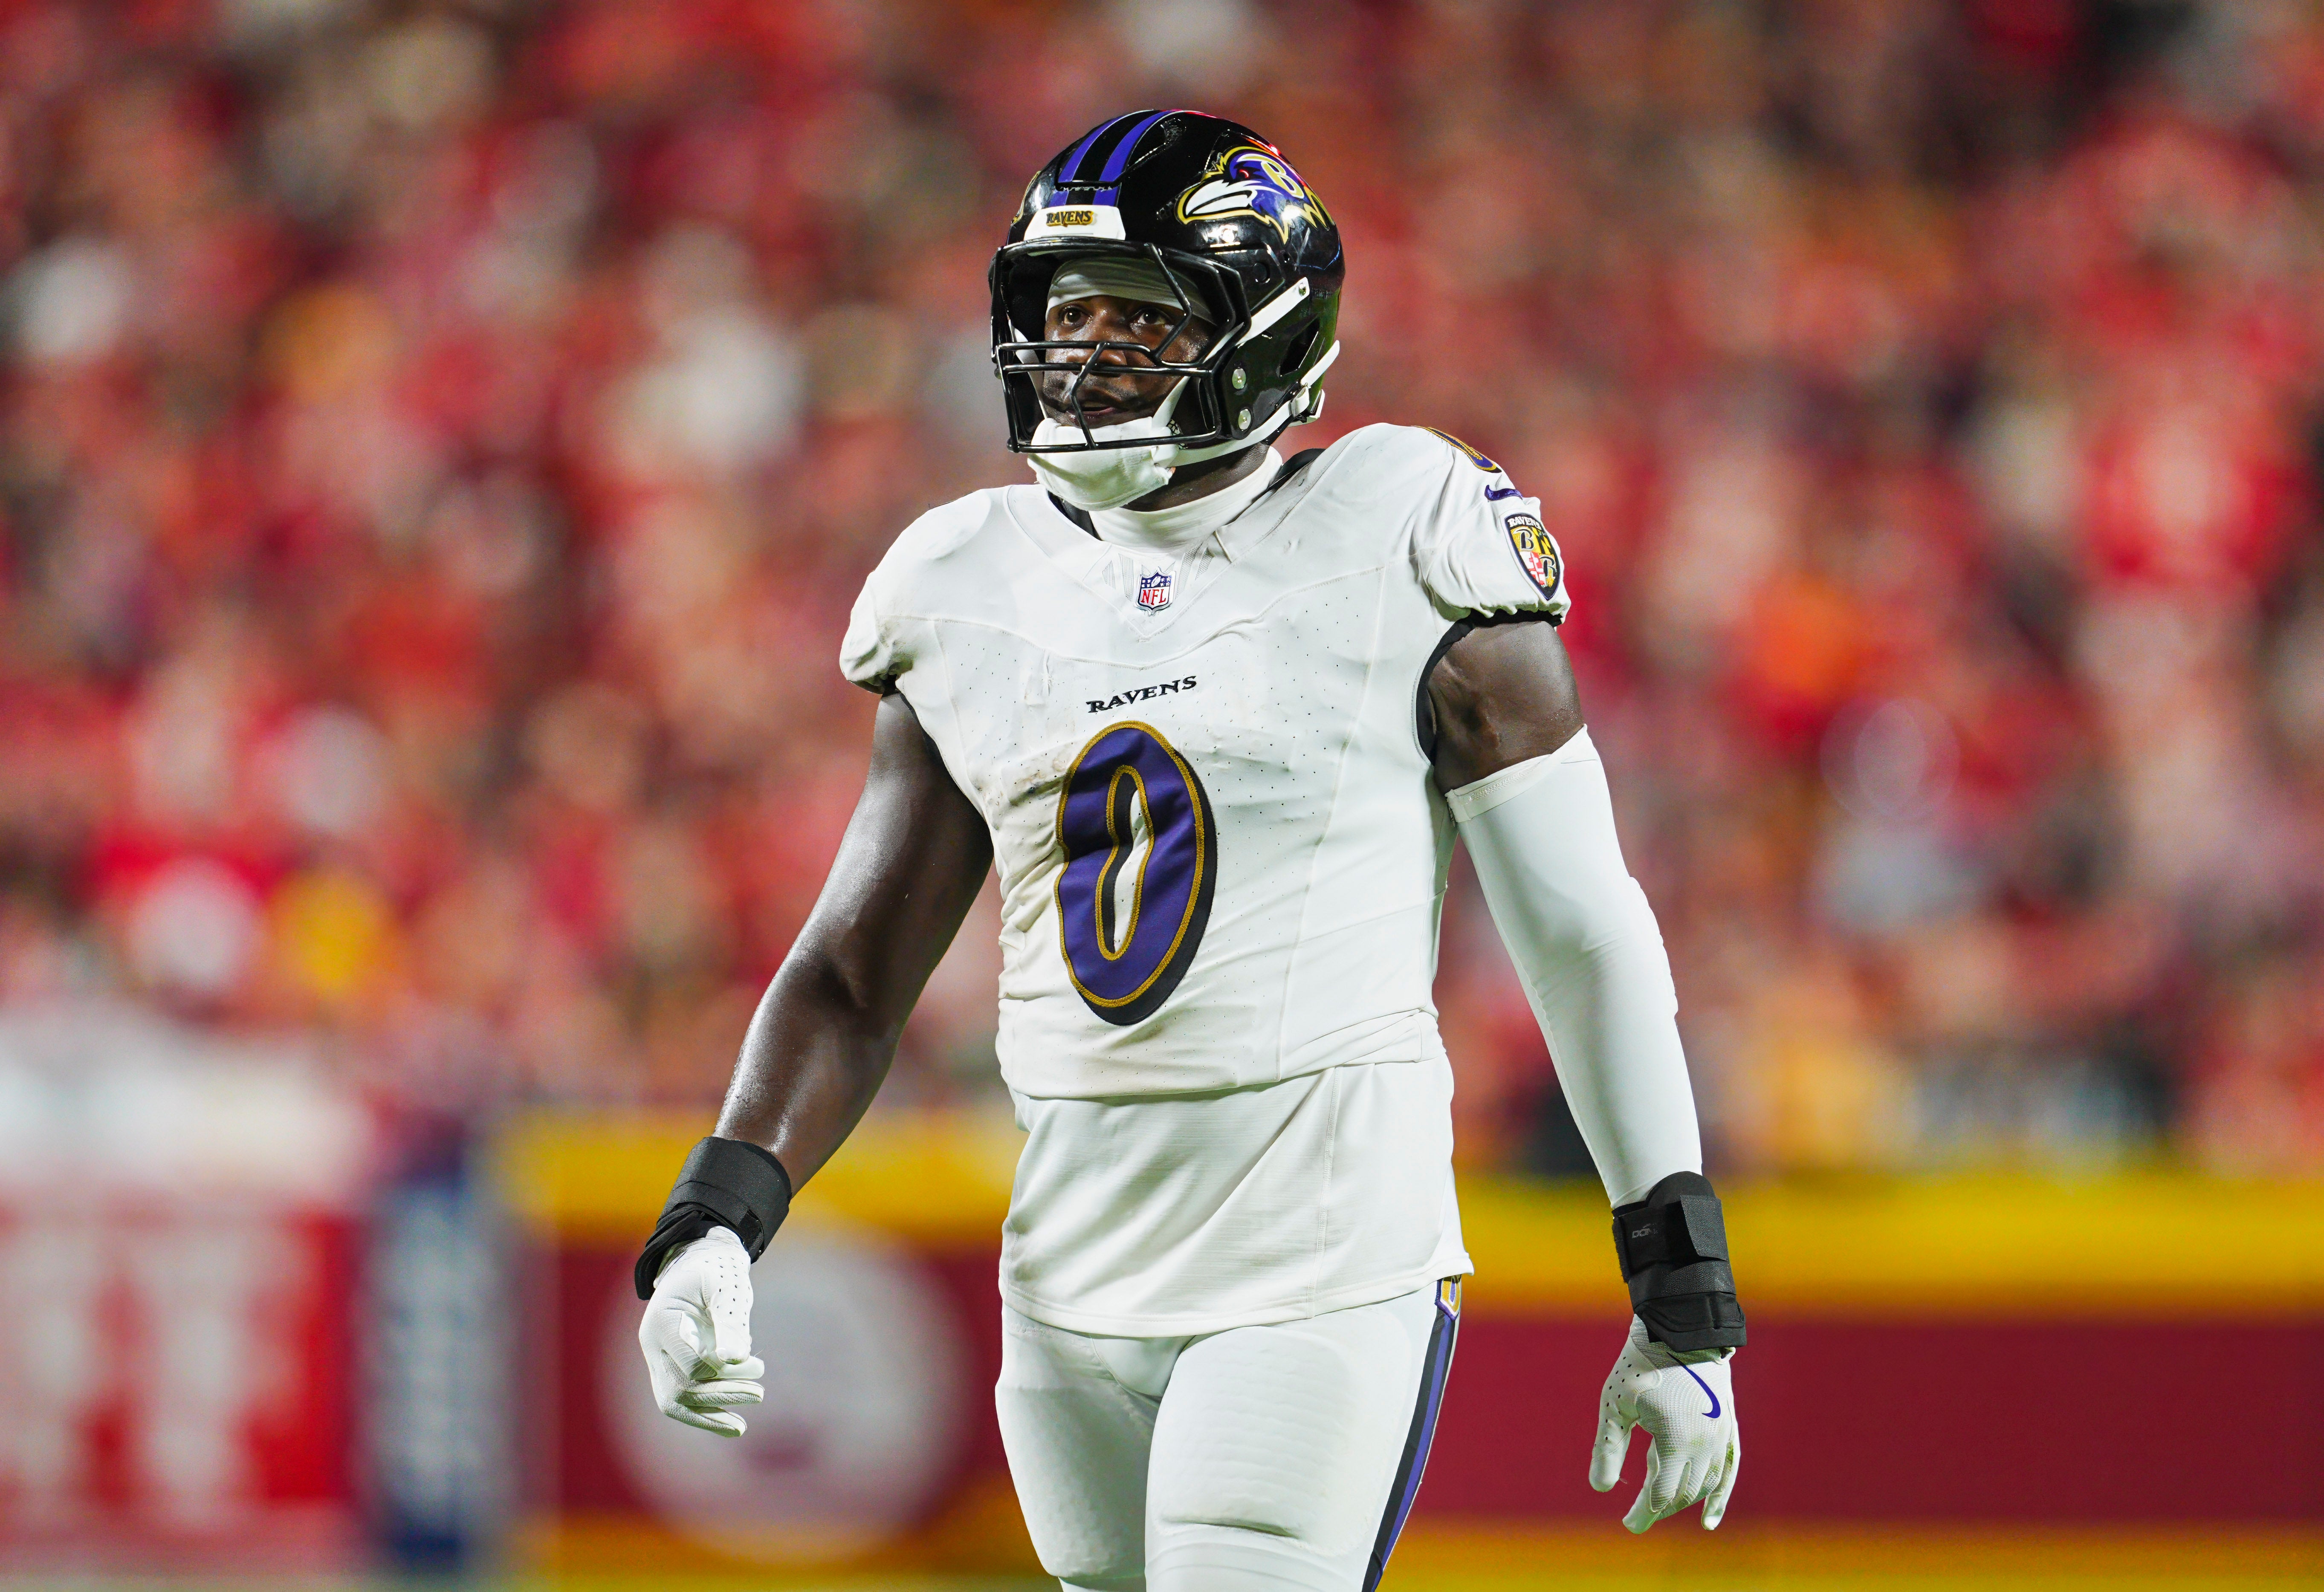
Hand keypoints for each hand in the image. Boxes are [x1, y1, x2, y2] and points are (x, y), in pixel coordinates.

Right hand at [637, 1226, 764, 1436]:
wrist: (701, 1261)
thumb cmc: (717, 1269)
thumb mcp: (727, 1287)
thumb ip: (730, 1321)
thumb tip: (734, 1359)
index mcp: (662, 1321)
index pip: (691, 1365)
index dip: (723, 1373)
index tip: (755, 1365)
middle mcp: (652, 1344)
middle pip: (678, 1389)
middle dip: (721, 1395)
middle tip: (760, 1393)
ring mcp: (657, 1357)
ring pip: (673, 1401)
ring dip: (709, 1414)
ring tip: (741, 1426)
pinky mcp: (668, 1366)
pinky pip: (679, 1398)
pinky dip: (703, 1412)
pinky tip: (730, 1423)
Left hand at [1589, 1315, 1738, 1531]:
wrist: (1681, 1329)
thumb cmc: (1641, 1364)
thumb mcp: (1617, 1404)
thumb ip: (1609, 1447)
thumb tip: (1600, 1489)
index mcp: (1677, 1439)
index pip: (1662, 1493)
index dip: (1645, 1512)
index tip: (1627, 1524)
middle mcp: (1705, 1443)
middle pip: (1683, 1493)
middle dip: (1659, 1509)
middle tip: (1634, 1519)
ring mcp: (1721, 1437)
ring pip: (1704, 1484)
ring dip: (1682, 1501)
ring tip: (1658, 1508)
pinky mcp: (1728, 1428)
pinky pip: (1729, 1471)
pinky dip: (1719, 1497)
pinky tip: (1709, 1520)